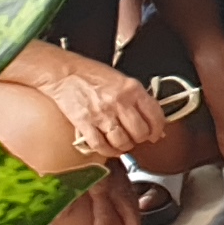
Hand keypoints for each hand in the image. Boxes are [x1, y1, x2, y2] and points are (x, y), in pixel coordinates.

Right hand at [42, 57, 170, 165]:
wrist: (65, 73)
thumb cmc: (92, 74)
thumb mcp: (122, 80)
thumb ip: (138, 99)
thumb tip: (152, 119)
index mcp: (132, 89)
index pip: (155, 115)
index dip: (158, 129)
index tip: (156, 134)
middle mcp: (119, 102)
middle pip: (140, 132)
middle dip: (141, 139)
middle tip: (137, 138)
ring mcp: (102, 114)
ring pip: (122, 141)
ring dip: (125, 147)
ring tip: (124, 144)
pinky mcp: (85, 124)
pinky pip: (101, 145)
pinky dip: (108, 151)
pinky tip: (110, 148)